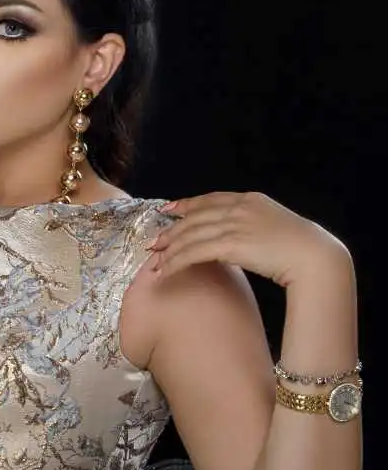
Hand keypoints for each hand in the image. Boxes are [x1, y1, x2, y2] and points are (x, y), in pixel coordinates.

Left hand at [148, 191, 350, 288]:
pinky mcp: (232, 244)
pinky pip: (194, 253)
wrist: (314, 258)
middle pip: (195, 217)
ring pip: (190, 235)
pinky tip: (166, 270)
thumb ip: (251, 225)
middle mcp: (240, 208)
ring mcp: (235, 225)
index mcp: (250, 200)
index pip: (210, 199)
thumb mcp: (273, 226)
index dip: (186, 205)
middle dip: (171, 231)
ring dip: (169, 249)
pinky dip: (176, 262)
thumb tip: (233, 237)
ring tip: (155, 259)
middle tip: (154, 242)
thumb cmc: (300, 249)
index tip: (169, 210)